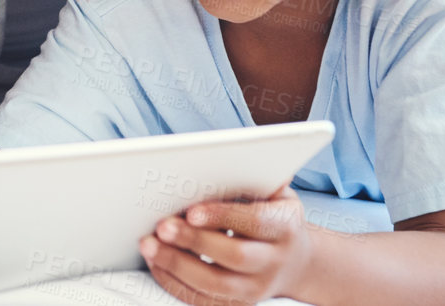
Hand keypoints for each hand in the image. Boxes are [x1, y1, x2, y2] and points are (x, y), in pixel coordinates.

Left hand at [141, 187, 310, 305]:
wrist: (295, 262)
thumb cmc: (273, 216)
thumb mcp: (274, 192)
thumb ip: (255, 175)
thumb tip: (232, 154)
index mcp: (285, 226)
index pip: (254, 222)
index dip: (222, 217)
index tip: (191, 211)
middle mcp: (275, 261)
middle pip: (236, 256)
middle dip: (195, 241)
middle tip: (162, 226)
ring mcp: (258, 288)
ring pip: (217, 285)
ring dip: (178, 265)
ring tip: (149, 245)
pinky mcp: (239, 303)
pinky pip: (205, 301)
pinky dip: (176, 284)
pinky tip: (157, 264)